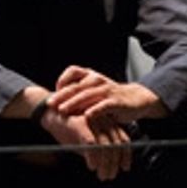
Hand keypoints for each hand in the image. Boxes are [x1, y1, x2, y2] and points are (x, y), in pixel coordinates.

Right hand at [24, 109, 130, 180]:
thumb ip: (97, 150)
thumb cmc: (68, 129)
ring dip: (105, 164)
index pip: (124, 140)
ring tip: (101, 175)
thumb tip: (106, 167)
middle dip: (114, 164)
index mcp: (107, 122)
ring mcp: (92, 121)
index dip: (125, 156)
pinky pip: (91, 143)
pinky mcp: (80, 123)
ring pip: (105, 146)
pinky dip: (93, 157)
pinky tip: (91, 166)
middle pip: (116, 145)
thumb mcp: (85, 141)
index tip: (124, 168)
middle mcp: (102, 120)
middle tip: (109, 176)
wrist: (49, 114)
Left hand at [48, 65, 166, 124]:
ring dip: (73, 103)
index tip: (53, 93)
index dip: (61, 81)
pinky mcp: (116, 101)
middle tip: (50, 104)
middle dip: (61, 96)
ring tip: (62, 110)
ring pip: (87, 95)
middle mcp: (97, 80)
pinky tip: (87, 115)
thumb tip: (56, 104)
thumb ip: (78, 96)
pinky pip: (104, 105)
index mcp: (90, 76)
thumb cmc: (111, 97)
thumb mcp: (93, 93)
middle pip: (76, 86)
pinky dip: (96, 110)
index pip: (72, 72)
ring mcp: (107, 90)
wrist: (137, 99)